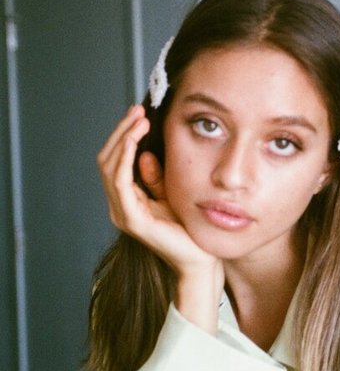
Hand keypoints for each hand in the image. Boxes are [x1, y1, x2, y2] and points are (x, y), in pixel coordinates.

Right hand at [97, 106, 223, 331]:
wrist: (201, 260)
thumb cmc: (189, 229)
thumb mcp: (171, 194)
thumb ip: (156, 177)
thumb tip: (145, 152)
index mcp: (127, 200)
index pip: (115, 161)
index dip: (123, 135)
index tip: (139, 113)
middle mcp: (120, 206)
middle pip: (107, 160)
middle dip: (120, 131)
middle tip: (137, 110)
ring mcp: (123, 213)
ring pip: (110, 167)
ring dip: (122, 138)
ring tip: (139, 119)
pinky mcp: (133, 220)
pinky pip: (120, 182)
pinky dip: (125, 157)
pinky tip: (136, 140)